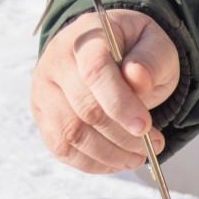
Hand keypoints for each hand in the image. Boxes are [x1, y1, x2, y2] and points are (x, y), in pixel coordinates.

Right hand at [30, 9, 178, 173]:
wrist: (114, 52)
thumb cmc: (137, 50)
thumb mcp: (156, 46)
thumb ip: (151, 60)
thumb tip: (137, 78)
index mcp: (86, 36)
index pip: (95, 71)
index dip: (120, 103)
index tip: (145, 127)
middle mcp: (56, 62)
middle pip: (84, 109)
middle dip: (124, 135)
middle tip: (155, 144)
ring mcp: (44, 90)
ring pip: (70, 134)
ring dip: (110, 154)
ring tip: (139, 156)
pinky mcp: (43, 116)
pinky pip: (61, 149)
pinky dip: (93, 162)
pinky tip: (118, 160)